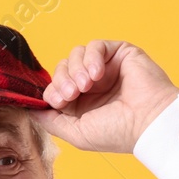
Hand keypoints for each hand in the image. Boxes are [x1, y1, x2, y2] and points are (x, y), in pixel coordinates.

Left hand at [32, 39, 178, 153]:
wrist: (149, 122)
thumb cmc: (117, 132)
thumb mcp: (76, 133)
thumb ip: (51, 121)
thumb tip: (30, 109)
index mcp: (82, 105)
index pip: (55, 87)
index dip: (52, 91)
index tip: (58, 101)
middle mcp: (93, 85)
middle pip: (62, 69)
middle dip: (61, 80)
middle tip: (72, 93)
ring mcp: (105, 68)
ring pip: (75, 55)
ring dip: (75, 69)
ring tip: (86, 85)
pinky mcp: (119, 53)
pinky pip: (95, 46)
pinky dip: (91, 58)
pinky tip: (97, 74)